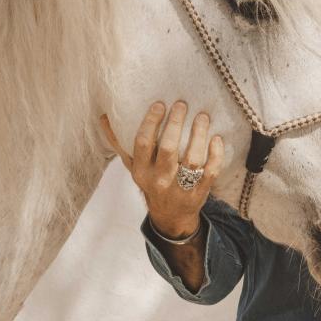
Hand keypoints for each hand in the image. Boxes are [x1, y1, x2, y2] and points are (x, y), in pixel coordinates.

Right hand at [100, 100, 223, 238]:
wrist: (170, 216)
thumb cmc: (150, 182)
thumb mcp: (132, 166)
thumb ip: (119, 142)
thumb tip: (104, 117)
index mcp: (141, 171)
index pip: (143, 143)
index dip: (151, 122)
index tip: (160, 104)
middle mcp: (159, 180)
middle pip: (168, 148)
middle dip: (175, 123)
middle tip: (182, 104)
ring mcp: (181, 187)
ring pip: (192, 159)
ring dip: (198, 135)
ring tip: (202, 117)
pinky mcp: (200, 192)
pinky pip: (210, 171)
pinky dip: (215, 154)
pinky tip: (216, 138)